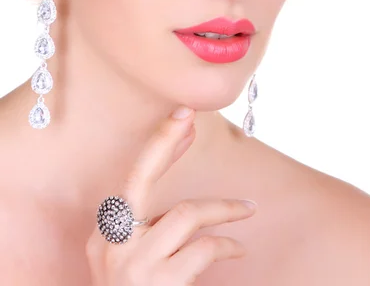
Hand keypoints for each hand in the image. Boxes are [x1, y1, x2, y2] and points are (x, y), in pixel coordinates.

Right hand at [85, 106, 256, 284]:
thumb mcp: (134, 262)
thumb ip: (150, 230)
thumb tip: (184, 201)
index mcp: (104, 235)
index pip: (132, 179)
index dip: (159, 146)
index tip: (183, 120)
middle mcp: (111, 245)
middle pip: (139, 179)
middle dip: (163, 142)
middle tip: (189, 117)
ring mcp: (133, 265)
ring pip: (186, 213)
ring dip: (223, 208)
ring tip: (247, 210)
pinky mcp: (159, 284)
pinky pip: (203, 248)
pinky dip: (225, 243)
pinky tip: (237, 248)